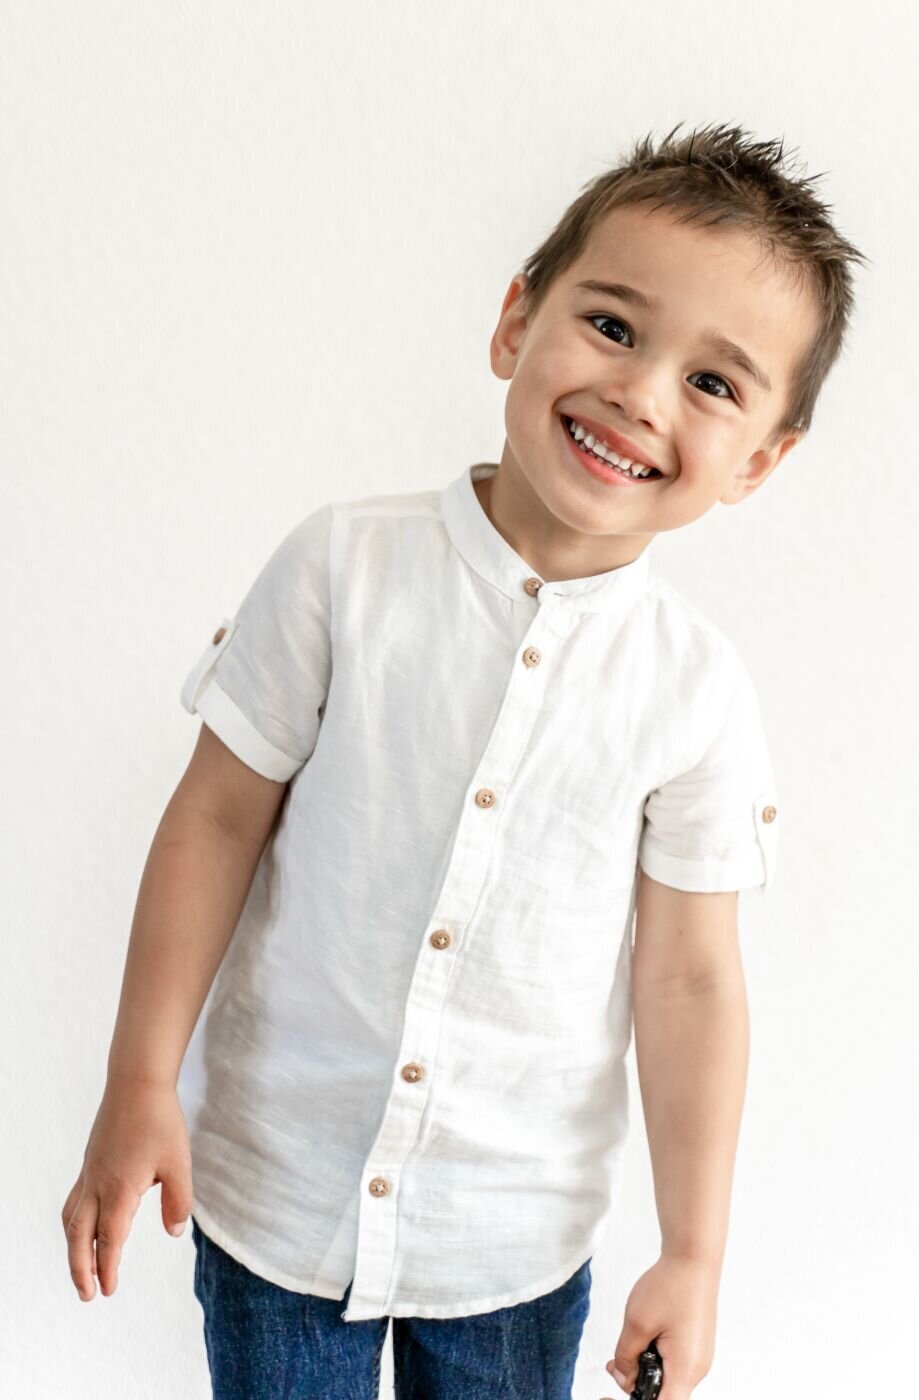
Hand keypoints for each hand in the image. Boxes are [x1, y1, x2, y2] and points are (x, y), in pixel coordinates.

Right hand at [61, 1076, 192, 1301]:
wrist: (137, 1082)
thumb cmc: (161, 1121)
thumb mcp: (179, 1163)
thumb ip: (177, 1201)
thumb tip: (173, 1232)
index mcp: (120, 1189)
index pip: (109, 1240)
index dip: (107, 1268)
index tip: (108, 1291)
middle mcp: (98, 1184)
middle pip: (80, 1236)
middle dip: (80, 1268)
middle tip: (87, 1295)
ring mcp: (90, 1171)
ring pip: (72, 1218)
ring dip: (74, 1247)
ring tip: (81, 1267)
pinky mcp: (91, 1160)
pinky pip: (75, 1199)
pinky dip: (75, 1221)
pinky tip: (87, 1224)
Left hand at [601, 1252, 719, 1398]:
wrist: (693, 1260)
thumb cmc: (671, 1286)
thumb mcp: (637, 1323)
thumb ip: (626, 1357)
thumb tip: (623, 1377)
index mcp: (685, 1369)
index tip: (611, 1397)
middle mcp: (696, 1369)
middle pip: (663, 1394)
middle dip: (636, 1385)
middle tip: (613, 1366)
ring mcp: (697, 1358)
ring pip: (666, 1379)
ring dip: (643, 1370)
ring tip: (625, 1347)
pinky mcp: (694, 1347)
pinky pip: (672, 1365)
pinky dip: (653, 1359)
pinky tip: (641, 1341)